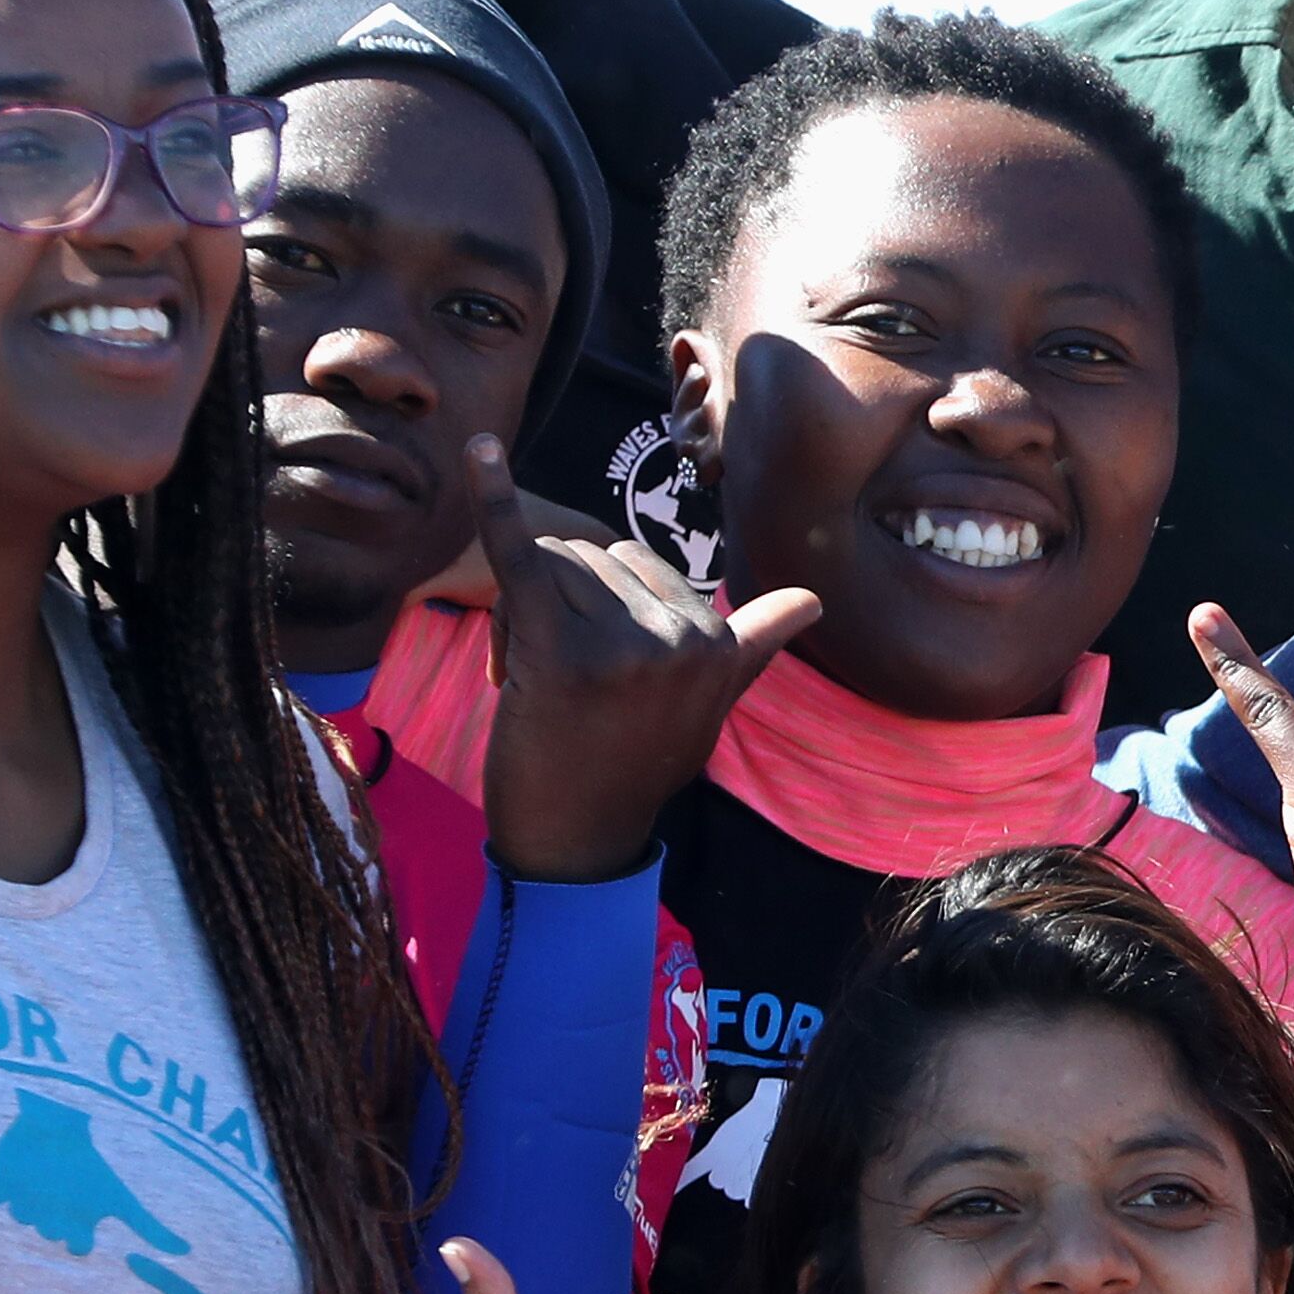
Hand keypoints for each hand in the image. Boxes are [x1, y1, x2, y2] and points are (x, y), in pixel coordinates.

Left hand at [468, 439, 815, 883]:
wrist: (577, 842)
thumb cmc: (633, 766)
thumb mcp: (710, 704)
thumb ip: (754, 645)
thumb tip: (815, 600)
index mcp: (718, 641)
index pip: (639, 564)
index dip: (603, 611)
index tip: (604, 682)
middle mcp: (683, 636)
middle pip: (590, 558)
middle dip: (560, 604)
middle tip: (561, 685)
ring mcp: (626, 643)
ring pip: (551, 566)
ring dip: (525, 613)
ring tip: (536, 682)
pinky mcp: (564, 650)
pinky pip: (523, 558)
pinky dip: (495, 500)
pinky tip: (477, 451)